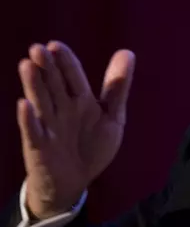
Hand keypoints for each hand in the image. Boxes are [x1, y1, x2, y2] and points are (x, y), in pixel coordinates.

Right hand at [17, 41, 134, 219]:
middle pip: (54, 85)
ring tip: (27, 65)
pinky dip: (29, 119)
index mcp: (81, 101)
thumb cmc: (92, 146)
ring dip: (34, 85)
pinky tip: (24, 105)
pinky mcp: (40, 147)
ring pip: (41, 102)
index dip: (65, 61)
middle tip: (37, 48)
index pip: (73, 76)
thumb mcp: (112, 116)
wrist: (75, 181)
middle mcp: (62, 110)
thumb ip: (118, 87)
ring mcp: (49, 127)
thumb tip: (127, 52)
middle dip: (47, 67)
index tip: (55, 45)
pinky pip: (34, 132)